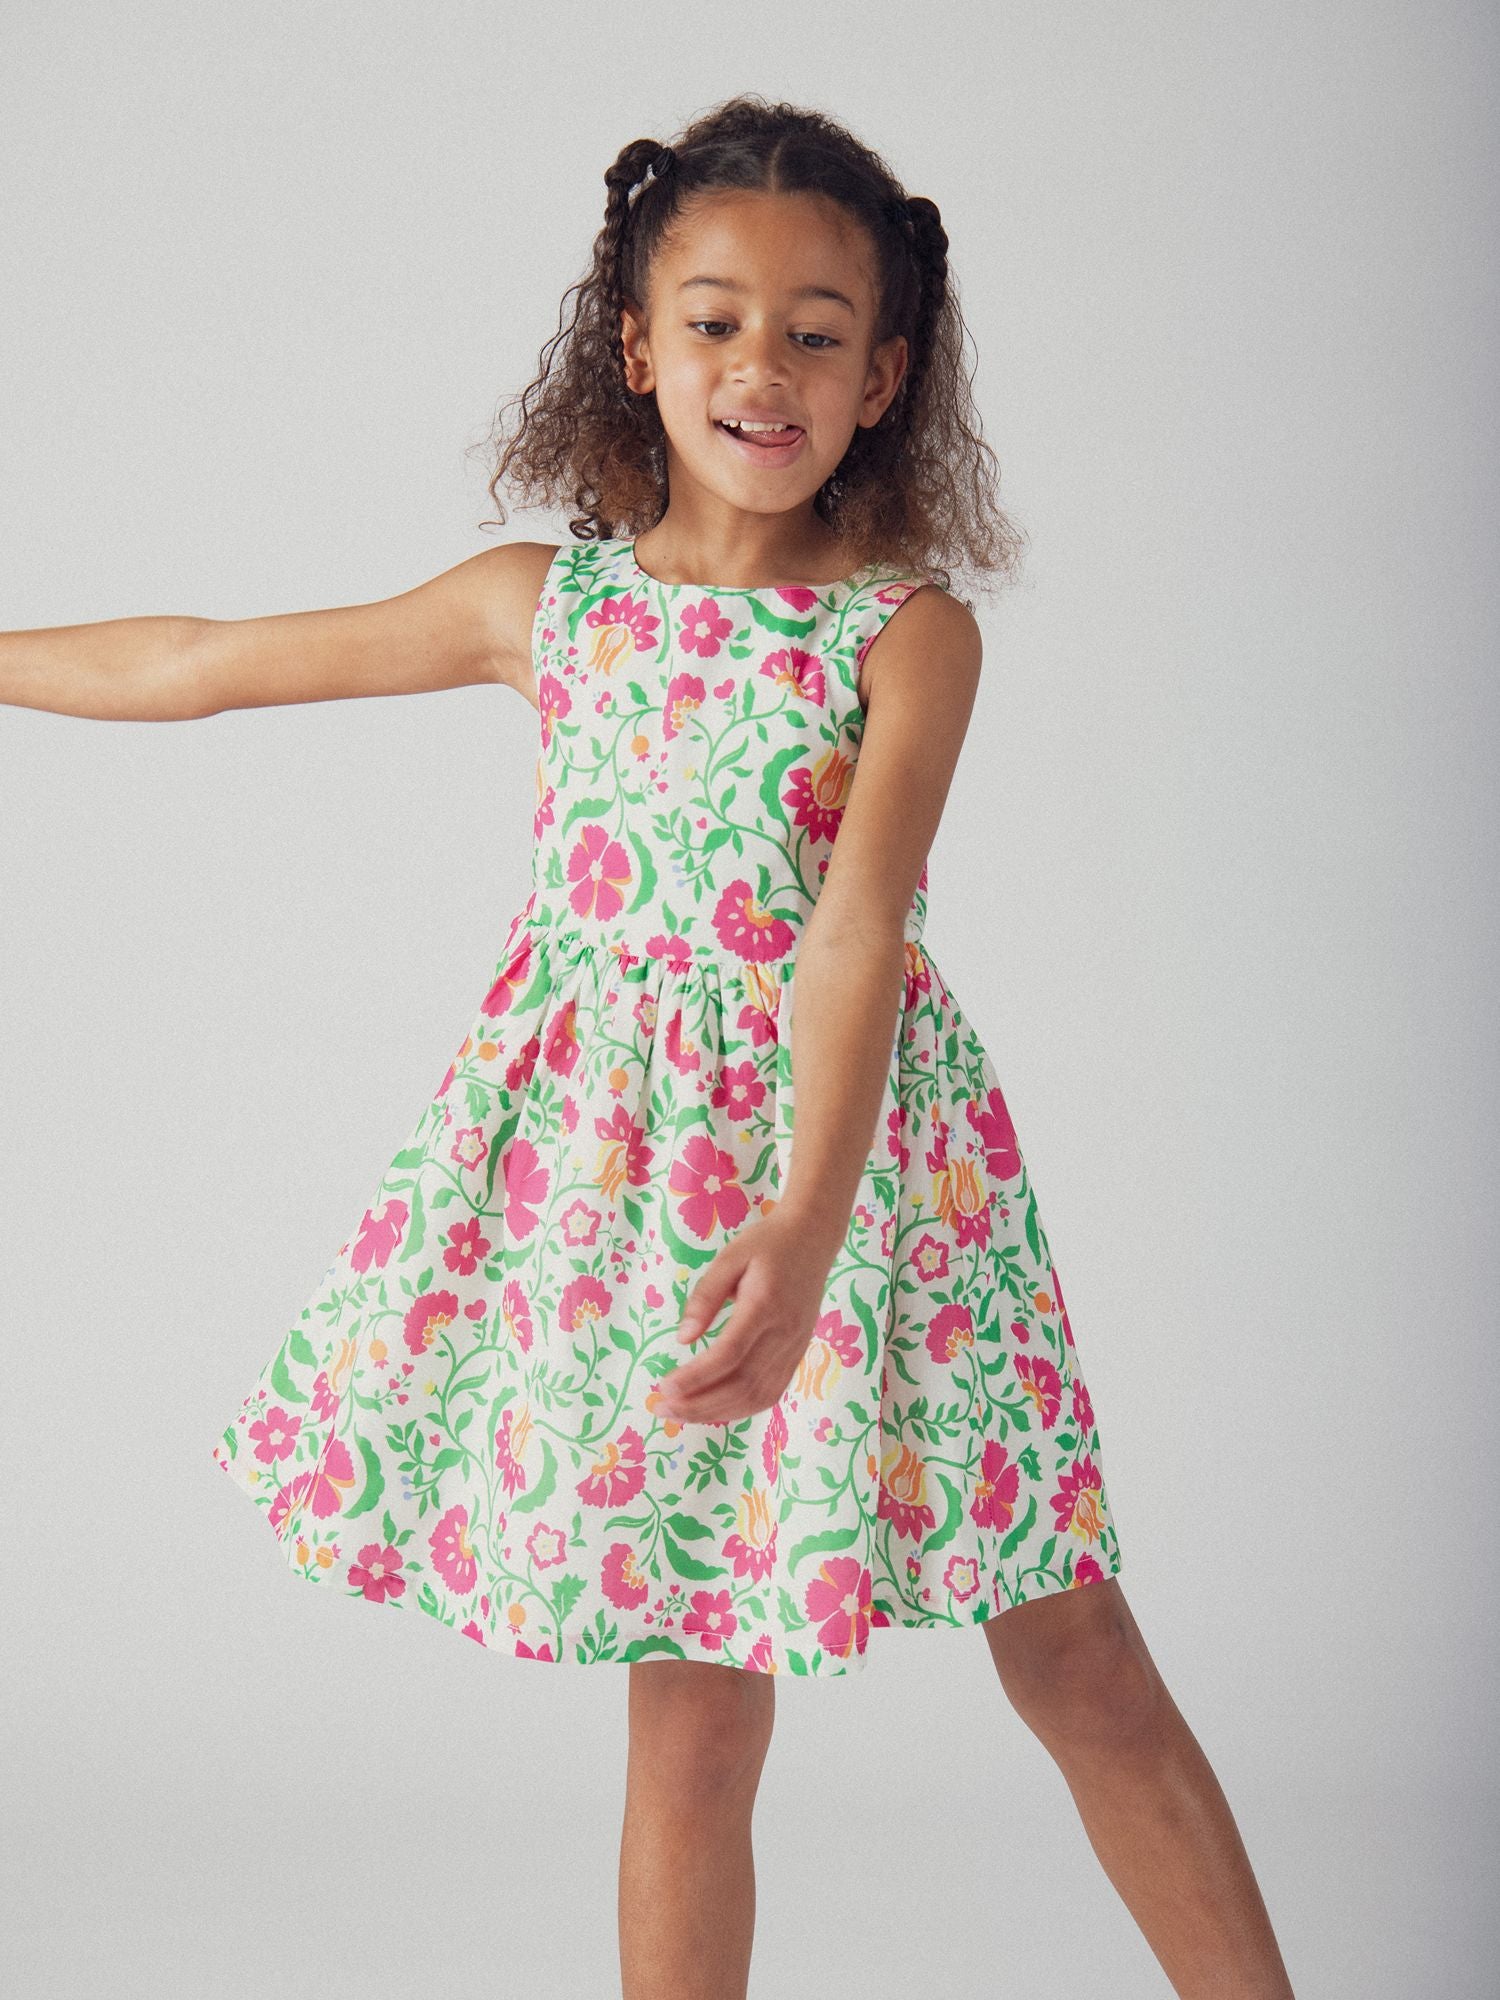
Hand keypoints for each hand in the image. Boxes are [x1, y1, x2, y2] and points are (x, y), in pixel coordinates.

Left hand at [654, 1204, 842, 1425]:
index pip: (729, 1354)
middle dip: (701, 1404)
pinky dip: (742, 1408)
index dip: (697, 1377)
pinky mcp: (798, 1353)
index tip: (665, 1387)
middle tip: (663, 1407)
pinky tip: (715, 1409)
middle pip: (743, 1384)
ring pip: (759, 1396)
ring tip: (682, 1414)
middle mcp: (784, 1333)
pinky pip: (772, 1392)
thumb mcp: (729, 1257)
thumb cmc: (767, 1244)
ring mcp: (795, 1347)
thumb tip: (683, 1339)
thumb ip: (705, 1297)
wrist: (814, 1237)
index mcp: (765, 1305)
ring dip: (718, 1413)